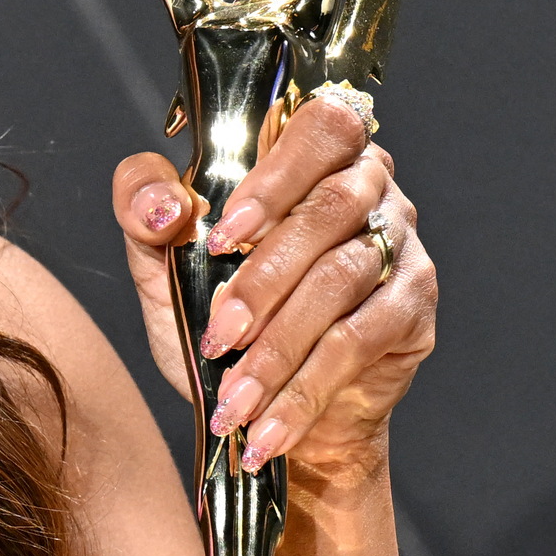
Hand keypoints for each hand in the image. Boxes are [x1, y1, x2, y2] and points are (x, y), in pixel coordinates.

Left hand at [111, 91, 435, 479]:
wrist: (268, 408)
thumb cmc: (222, 320)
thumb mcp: (164, 264)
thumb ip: (144, 211)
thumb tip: (166, 204)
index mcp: (310, 155)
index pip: (318, 128)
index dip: (277, 174)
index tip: (223, 231)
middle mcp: (369, 187)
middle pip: (331, 209)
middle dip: (265, 278)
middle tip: (217, 333)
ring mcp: (398, 245)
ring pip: (342, 280)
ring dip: (280, 347)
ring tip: (234, 399)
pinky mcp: (411, 307)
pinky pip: (359, 342)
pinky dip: (305, 390)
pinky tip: (268, 427)